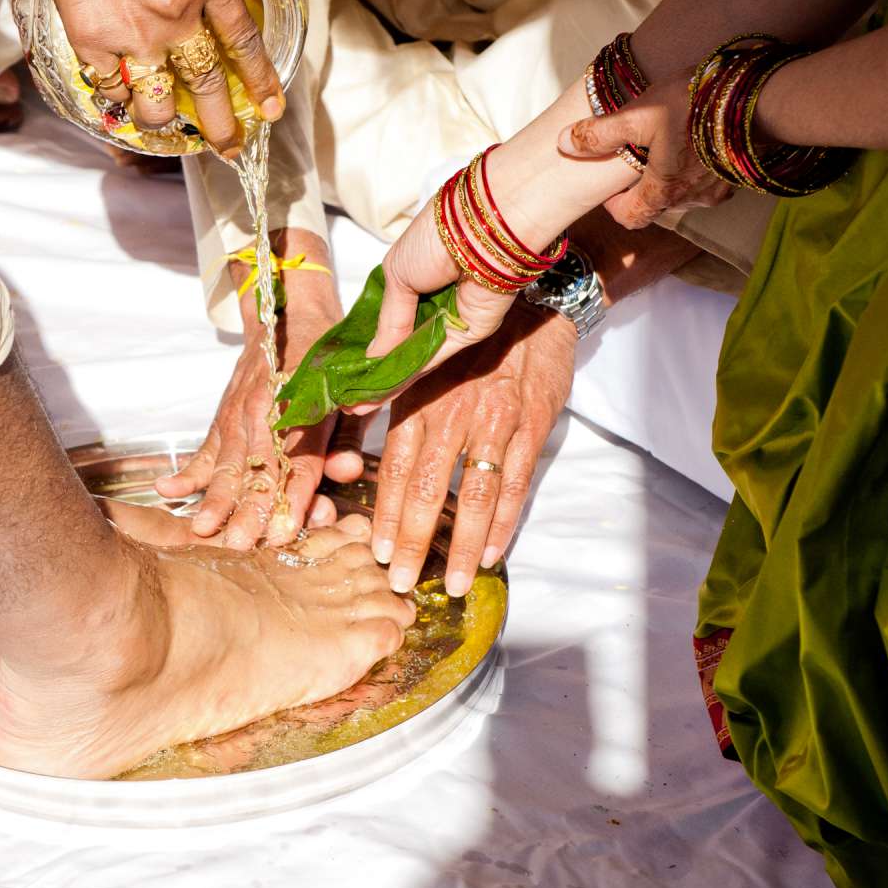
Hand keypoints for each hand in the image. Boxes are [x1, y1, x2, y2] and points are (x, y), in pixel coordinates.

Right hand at [27, 0, 286, 156]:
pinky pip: (114, 89)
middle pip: (206, 85)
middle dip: (222, 124)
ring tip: (172, 125)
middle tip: (230, 146)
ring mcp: (134, 33)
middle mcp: (176, 13)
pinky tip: (128, 96)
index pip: (244, 41)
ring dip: (166, 119)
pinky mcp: (94, 43)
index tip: (269, 106)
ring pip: (158, 101)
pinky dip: (122, 98)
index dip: (260, 79)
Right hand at [154, 238, 359, 544]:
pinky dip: (186, 474)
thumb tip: (347, 471)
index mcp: (302, 405)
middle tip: (240, 543)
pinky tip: (166, 492)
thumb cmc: (329, 363)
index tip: (288, 530)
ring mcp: (239, 416)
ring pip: (227, 465)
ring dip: (215, 500)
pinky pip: (204, 453)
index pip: (300, 460)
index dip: (295, 497)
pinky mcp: (224, 420)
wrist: (292, 314)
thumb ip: (349, 436)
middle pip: (257, 469)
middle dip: (247, 509)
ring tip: (201, 529)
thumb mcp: (350, 394)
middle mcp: (265, 411)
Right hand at [360, 206, 518, 386]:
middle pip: (401, 344)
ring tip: (358, 404)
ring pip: (415, 358)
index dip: (368, 345)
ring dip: (387, 381)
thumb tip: (372, 356)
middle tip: (347, 396)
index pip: (389, 320)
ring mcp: (451, 321)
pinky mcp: (469, 335)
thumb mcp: (396, 275)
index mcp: (414, 279)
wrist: (480, 233)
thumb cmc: (435, 239)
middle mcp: (433, 303)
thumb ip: (388, 321)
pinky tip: (382, 393)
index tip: (344, 369)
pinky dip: (408, 376)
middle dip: (374, 371)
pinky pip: (434, 359)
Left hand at [371, 307, 576, 595]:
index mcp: (420, 397)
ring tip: (451, 583)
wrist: (536, 304)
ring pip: (473, 493)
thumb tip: (351, 421)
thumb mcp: (425, 359)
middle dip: (412, 541)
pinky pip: (515, 483)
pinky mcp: (532, 426)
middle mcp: (452, 411)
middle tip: (400, 583)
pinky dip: (503, 523)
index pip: (395, 466)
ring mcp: (494, 420)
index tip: (375, 551)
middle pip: (427, 488)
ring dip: (460, 545)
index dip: (384, 512)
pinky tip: (490, 553)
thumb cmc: (472, 339)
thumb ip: (394, 397)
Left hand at [559, 73, 730, 229]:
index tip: (609, 185)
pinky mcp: (737, 174)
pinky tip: (693, 142)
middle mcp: (691, 199)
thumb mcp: (637, 115)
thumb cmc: (695, 106)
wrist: (758, 98)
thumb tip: (564, 144)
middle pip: (656, 205)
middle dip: (641, 188)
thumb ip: (600, 133)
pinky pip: (707, 181)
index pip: (630, 218)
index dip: (614, 205)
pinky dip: (694, 170)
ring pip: (683, 194)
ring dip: (669, 178)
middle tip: (633, 159)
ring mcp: (718, 189)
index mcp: (662, 191)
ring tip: (663, 145)